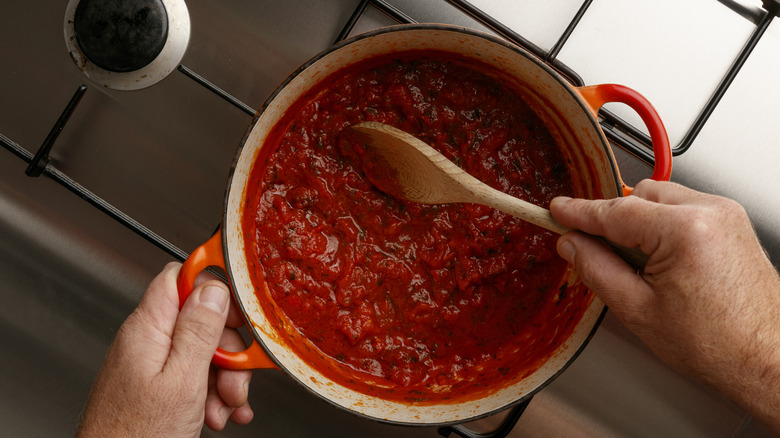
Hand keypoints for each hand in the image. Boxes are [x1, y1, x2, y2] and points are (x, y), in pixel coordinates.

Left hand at [77, 262, 253, 436]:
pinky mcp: (157, 387)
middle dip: (228, 349)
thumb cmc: (136, 436)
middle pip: (200, 320)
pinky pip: (193, 376)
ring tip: (225, 408)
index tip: (239, 308)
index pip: (180, 277)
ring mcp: (151, 365)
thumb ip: (198, 330)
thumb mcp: (182, 380)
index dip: (213, 286)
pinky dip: (212, 393)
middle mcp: (147, 341)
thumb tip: (214, 289)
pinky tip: (219, 413)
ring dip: (224, 379)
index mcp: (147, 329)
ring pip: (202, 352)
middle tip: (236, 378)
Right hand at [550, 179, 779, 430]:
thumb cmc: (717, 343)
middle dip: (613, 220)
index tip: (558, 210)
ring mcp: (725, 215)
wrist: (766, 359)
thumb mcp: (637, 309)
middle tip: (594, 250)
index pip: (616, 210)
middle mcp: (710, 212)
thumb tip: (572, 245)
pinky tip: (659, 262)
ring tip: (636, 266)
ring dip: (639, 223)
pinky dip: (662, 227)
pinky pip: (683, 209)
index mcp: (685, 230)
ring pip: (660, 199)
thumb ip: (596, 268)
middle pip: (638, 196)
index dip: (579, 212)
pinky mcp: (732, 224)